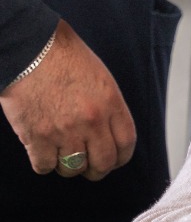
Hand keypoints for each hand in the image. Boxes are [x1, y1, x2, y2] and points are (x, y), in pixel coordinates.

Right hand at [0, 20, 135, 179]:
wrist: (32, 51)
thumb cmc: (65, 59)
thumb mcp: (100, 78)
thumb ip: (108, 106)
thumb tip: (108, 132)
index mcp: (111, 102)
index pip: (126, 143)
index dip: (121, 157)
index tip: (115, 160)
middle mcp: (92, 120)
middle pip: (103, 163)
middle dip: (98, 170)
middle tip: (90, 168)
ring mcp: (64, 131)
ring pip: (73, 169)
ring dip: (69, 167)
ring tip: (64, 155)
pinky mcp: (37, 138)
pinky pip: (44, 167)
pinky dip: (44, 163)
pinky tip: (43, 151)